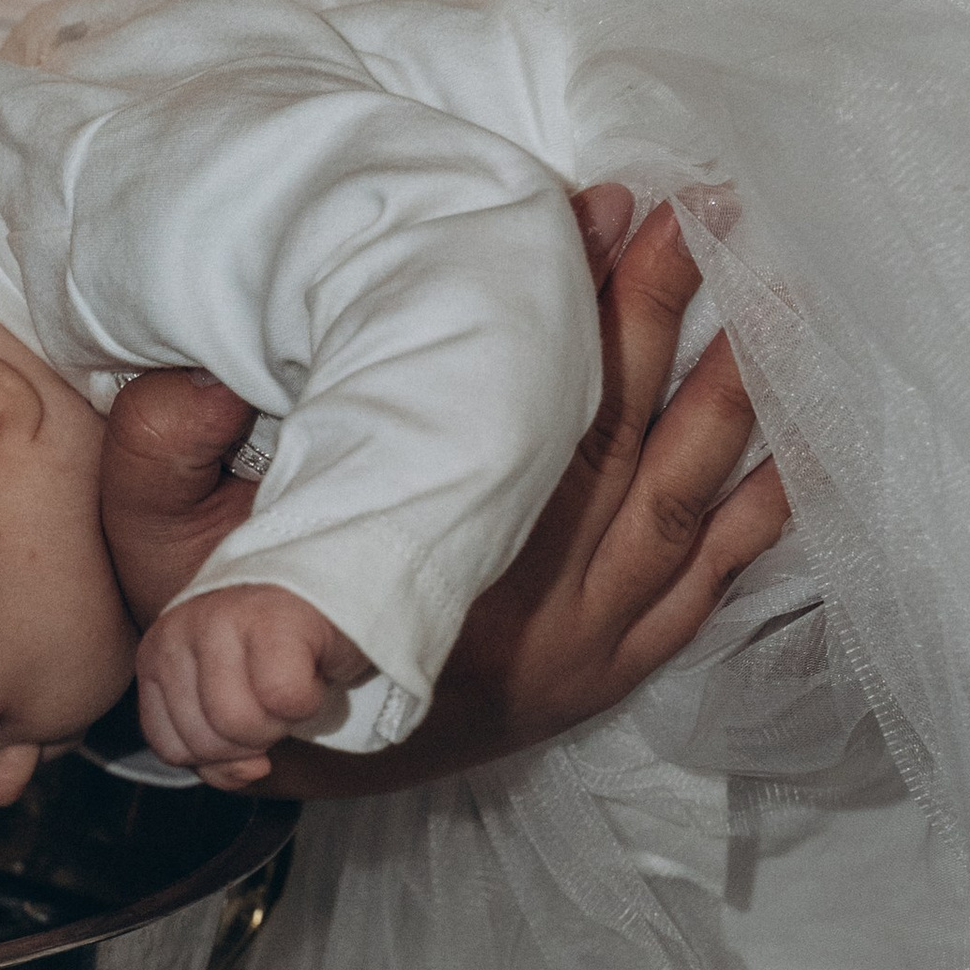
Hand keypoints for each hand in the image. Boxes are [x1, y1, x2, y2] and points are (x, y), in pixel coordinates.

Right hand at [95, 197, 789, 794]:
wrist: (265, 760)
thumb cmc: (227, 650)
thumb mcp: (162, 558)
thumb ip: (165, 460)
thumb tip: (208, 375)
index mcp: (443, 559)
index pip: (530, 408)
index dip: (580, 306)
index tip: (604, 211)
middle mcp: (538, 601)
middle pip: (632, 431)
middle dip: (669, 308)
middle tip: (702, 209)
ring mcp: (591, 638)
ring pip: (693, 494)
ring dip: (737, 387)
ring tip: (774, 286)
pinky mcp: (616, 664)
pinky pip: (719, 579)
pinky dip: (769, 509)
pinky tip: (808, 439)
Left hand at [138, 583, 371, 787]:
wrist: (336, 588)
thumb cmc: (282, 652)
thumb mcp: (233, 708)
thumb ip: (220, 756)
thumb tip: (245, 772)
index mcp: (157, 655)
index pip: (171, 747)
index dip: (217, 756)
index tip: (247, 719)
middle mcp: (178, 631)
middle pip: (206, 742)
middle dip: (253, 740)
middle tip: (274, 700)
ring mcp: (222, 620)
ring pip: (240, 724)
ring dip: (281, 723)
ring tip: (291, 685)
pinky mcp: (275, 619)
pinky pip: (285, 699)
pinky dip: (310, 701)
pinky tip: (312, 672)